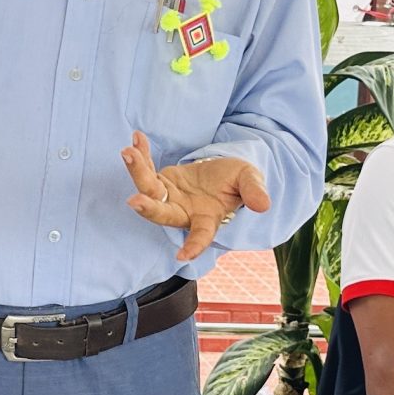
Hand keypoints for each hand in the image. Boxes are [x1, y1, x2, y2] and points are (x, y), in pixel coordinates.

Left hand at [120, 130, 271, 261]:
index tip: (182, 256)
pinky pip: (147, 168)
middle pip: (162, 214)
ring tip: (129, 151)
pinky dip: (142, 154)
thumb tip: (263, 205)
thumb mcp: (251, 180)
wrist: (224, 171)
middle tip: (134, 200)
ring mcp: (169, 197)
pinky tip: (137, 138)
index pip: (201, 235)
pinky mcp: (161, 181)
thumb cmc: (238, 180)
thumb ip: (254, 192)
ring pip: (148, 190)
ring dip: (138, 171)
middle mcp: (183, 212)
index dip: (193, 246)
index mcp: (207, 218)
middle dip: (148, 208)